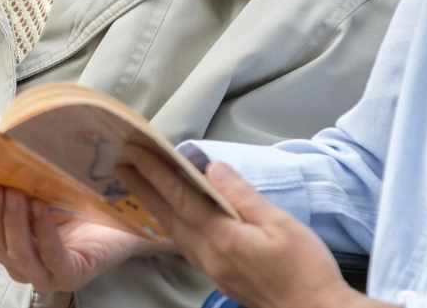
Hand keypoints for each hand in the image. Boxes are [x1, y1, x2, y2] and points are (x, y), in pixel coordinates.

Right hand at [0, 183, 169, 292]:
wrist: (125, 215)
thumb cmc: (79, 201)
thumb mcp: (37, 186)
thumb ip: (5, 180)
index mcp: (9, 244)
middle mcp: (23, 264)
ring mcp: (46, 274)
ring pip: (17, 253)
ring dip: (12, 221)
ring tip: (14, 192)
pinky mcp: (70, 276)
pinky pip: (50, 257)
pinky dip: (42, 231)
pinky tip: (40, 208)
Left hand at [118, 149, 390, 307]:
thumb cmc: (305, 269)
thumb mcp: (280, 224)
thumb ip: (243, 195)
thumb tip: (214, 168)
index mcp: (222, 238)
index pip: (181, 197)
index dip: (156, 172)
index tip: (136, 151)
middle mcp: (208, 255)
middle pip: (169, 215)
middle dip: (143, 187)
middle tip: (122, 164)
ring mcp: (211, 268)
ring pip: (174, 231)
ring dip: (154, 205)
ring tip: (138, 186)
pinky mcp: (219, 276)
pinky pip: (185, 244)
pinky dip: (171, 224)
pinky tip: (171, 218)